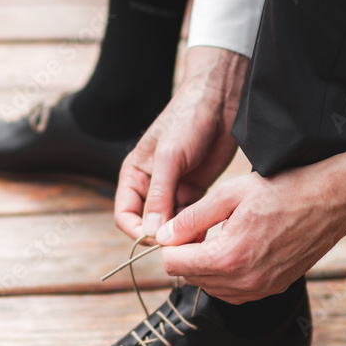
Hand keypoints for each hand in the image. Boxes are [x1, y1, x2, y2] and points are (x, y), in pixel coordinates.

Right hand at [114, 46, 249, 240]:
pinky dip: (197, 226)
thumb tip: (151, 232)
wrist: (219, 102)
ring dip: (182, 233)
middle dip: (163, 236)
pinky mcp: (194, 191)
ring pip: (171, 224)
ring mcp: (173, 190)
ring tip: (198, 239)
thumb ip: (160, 195)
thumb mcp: (170, 157)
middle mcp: (150, 186)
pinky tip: (208, 231)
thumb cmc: (188, 120)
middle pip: (149, 224)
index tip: (158, 241)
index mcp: (134, 176)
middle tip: (183, 244)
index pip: (125, 216)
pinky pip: (190, 217)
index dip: (138, 232)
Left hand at [154, 149, 345, 303]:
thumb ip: (192, 217)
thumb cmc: (285, 189)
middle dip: (187, 254)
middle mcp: (244, 281)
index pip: (174, 264)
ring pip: (211, 287)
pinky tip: (236, 249)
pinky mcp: (272, 289)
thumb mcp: (231, 194)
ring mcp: (260, 289)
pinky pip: (234, 292)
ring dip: (206, 266)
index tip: (183, 225)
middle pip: (190, 278)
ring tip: (220, 236)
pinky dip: (226, 274)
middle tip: (202, 227)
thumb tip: (162, 235)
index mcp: (229, 257)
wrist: (332, 200)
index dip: (171, 243)